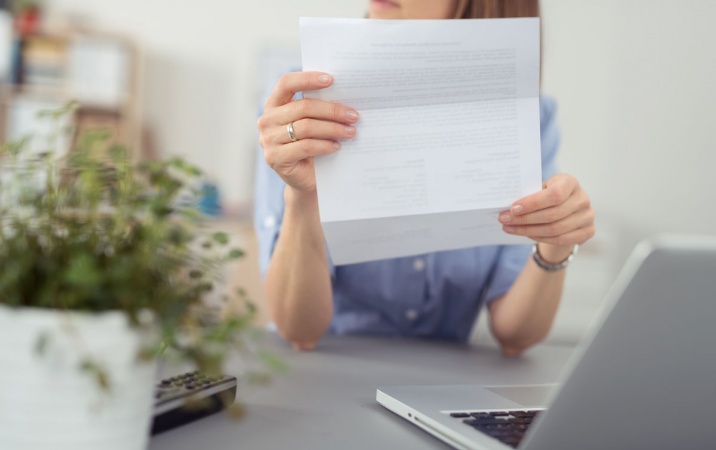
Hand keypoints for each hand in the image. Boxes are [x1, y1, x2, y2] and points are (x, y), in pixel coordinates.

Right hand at [256, 71, 359, 193]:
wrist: (306, 178)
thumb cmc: (312, 145)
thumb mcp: (313, 122)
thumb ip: (318, 108)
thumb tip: (345, 94)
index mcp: (273, 104)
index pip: (286, 83)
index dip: (308, 79)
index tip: (332, 79)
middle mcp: (267, 120)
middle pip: (303, 107)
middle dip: (332, 110)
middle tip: (353, 115)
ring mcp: (268, 140)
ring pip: (306, 127)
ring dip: (333, 128)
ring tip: (351, 131)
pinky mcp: (275, 158)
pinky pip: (305, 146)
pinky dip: (324, 145)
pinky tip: (337, 146)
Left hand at [499, 174, 594, 257]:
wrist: (566, 210)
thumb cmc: (548, 196)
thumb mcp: (540, 189)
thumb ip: (529, 194)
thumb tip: (507, 207)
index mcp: (570, 182)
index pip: (554, 194)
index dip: (533, 203)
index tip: (512, 208)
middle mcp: (583, 198)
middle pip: (552, 214)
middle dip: (524, 219)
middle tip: (504, 220)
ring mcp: (588, 216)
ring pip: (555, 229)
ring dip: (528, 230)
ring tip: (510, 228)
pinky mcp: (588, 231)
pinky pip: (560, 239)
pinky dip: (540, 238)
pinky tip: (525, 234)